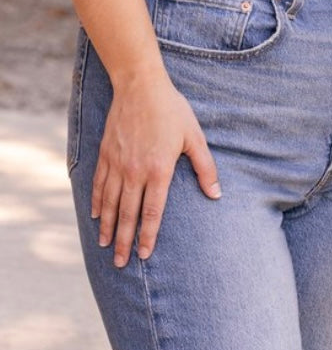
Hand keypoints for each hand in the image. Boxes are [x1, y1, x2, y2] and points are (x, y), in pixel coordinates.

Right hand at [92, 72, 220, 266]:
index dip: (148, 236)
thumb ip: (205, 167)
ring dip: (108, 227)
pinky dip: (97, 202)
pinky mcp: (106, 154)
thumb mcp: (194, 136)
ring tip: (106, 246)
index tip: (144, 254)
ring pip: (110, 203)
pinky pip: (99, 184)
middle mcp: (135, 172)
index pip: (152, 212)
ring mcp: (117, 164)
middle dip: (124, 241)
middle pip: (128, 214)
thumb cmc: (172, 110)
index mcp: (159, 170)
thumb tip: (216, 194)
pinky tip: (96, 216)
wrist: (141, 86)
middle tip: (120, 263)